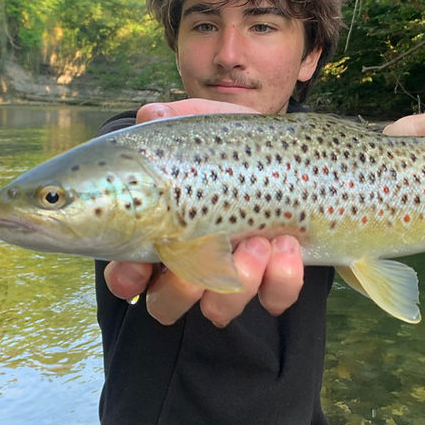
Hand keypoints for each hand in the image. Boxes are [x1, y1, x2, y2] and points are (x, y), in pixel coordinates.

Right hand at [103, 99, 305, 326]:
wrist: (298, 153)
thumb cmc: (238, 143)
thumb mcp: (209, 124)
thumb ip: (179, 118)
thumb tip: (151, 113)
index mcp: (163, 231)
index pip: (127, 271)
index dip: (126, 277)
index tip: (139, 266)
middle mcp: (193, 263)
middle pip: (166, 305)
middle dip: (181, 291)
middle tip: (209, 252)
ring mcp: (235, 277)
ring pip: (219, 311)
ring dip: (239, 281)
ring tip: (259, 242)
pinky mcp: (276, 282)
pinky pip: (274, 300)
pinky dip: (281, 279)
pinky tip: (288, 244)